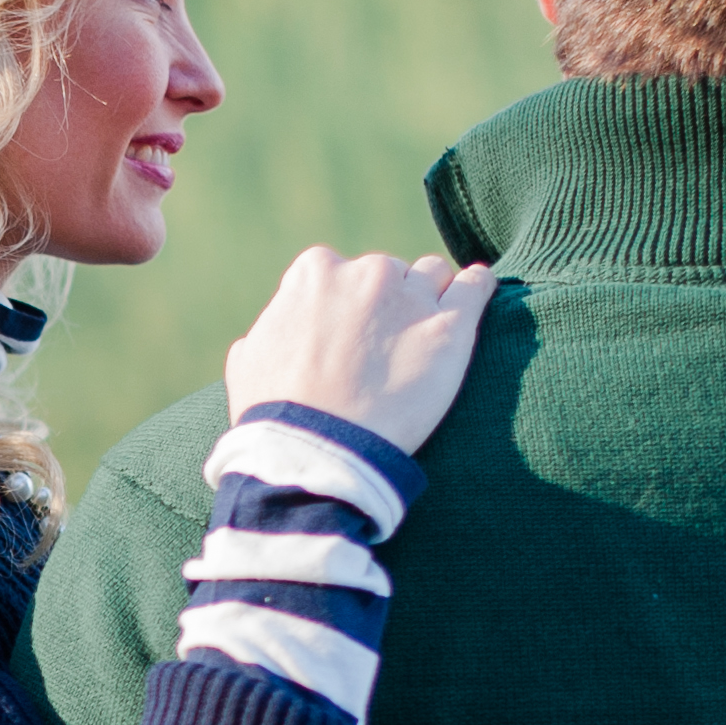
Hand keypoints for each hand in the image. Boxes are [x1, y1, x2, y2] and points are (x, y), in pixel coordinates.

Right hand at [223, 248, 498, 454]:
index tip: (348, 334)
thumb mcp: (247, 365)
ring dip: (429, 297)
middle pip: (387, 272)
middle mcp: (365, 273)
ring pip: (432, 275)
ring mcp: (410, 297)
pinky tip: (478, 292)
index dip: (344, 303)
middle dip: (387, 302)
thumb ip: (264, 334)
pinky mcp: (450, 328)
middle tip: (384, 348)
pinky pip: (476, 285)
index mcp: (314, 273)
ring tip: (426, 335)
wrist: (317, 453)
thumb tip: (264, 336)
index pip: (338, 271)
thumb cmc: (275, 415)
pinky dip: (477, 286)